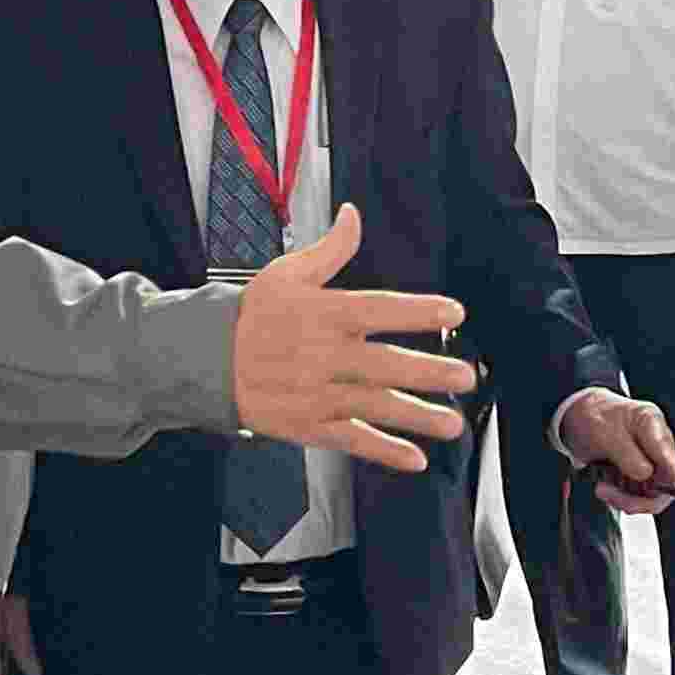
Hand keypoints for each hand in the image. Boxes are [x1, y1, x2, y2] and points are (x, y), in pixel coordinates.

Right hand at [233, 205, 476, 472]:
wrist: (207, 360)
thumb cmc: (252, 314)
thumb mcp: (285, 273)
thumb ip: (329, 249)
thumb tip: (353, 214)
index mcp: (323, 313)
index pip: (380, 309)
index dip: (418, 311)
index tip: (455, 312)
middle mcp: (324, 355)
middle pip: (386, 364)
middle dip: (429, 372)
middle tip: (467, 377)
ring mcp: (317, 393)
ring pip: (375, 407)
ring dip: (417, 417)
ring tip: (453, 424)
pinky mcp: (308, 424)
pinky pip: (352, 439)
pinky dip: (384, 451)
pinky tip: (415, 459)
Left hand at [559, 392, 674, 514]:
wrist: (578, 414)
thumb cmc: (593, 416)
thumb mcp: (605, 433)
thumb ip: (628, 454)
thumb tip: (646, 475)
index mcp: (653, 425)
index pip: (671, 465)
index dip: (666, 488)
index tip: (647, 499)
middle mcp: (657, 444)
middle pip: (663, 486)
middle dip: (637, 498)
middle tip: (610, 495)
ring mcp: (649, 459)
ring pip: (650, 494)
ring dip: (625, 498)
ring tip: (602, 489)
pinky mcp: (639, 471)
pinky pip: (637, 494)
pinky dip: (621, 496)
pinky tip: (605, 488)